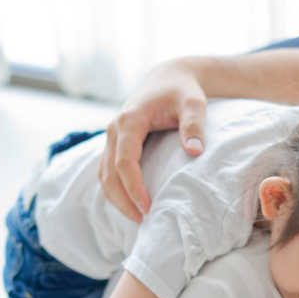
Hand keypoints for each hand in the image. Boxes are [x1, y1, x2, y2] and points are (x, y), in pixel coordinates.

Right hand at [100, 59, 207, 220]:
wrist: (169, 77)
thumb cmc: (183, 90)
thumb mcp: (194, 103)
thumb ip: (194, 126)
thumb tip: (195, 152)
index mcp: (129, 120)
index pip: (124, 160)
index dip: (133, 186)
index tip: (147, 207)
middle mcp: (114, 128)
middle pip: (108, 172)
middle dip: (122, 199)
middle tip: (141, 220)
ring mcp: (111, 136)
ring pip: (103, 173)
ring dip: (116, 197)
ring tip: (137, 217)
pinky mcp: (115, 142)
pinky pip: (107, 170)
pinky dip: (116, 188)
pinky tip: (131, 203)